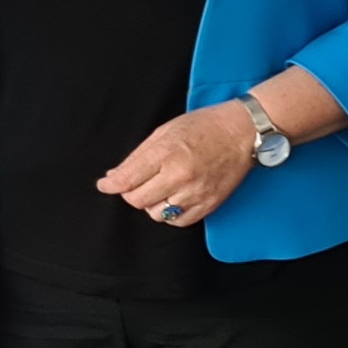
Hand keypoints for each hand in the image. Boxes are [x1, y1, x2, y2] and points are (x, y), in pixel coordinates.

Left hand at [96, 103, 256, 228]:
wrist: (242, 132)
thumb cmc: (203, 126)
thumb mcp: (164, 132)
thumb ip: (138, 156)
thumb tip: (114, 176)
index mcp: (165, 154)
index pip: (127, 180)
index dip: (110, 185)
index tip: (104, 185)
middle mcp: (180, 176)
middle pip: (138, 200)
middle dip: (130, 193)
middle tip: (134, 184)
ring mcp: (196, 192)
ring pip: (157, 214)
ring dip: (151, 204)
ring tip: (158, 188)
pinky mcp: (210, 204)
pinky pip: (179, 221)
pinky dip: (170, 213)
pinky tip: (172, 198)